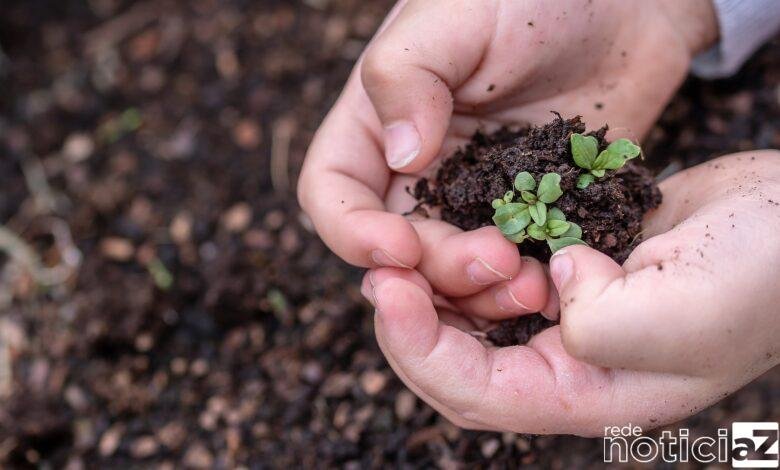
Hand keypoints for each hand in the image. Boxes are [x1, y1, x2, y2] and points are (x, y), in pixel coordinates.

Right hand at [299, 0, 717, 316]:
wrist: (625, 4)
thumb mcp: (456, 15)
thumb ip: (408, 77)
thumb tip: (399, 158)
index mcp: (380, 123)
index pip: (333, 193)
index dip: (352, 232)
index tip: (399, 248)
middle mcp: (421, 169)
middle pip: (399, 249)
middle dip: (436, 269)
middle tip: (495, 261)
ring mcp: (477, 197)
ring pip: (454, 272)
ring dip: (482, 292)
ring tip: (532, 283)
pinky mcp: (532, 214)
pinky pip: (517, 265)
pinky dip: (529, 285)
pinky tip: (558, 281)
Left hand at [363, 151, 779, 435]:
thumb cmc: (760, 275)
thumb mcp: (681, 313)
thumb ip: (600, 322)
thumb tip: (552, 284)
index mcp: (590, 395)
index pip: (477, 393)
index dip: (420, 349)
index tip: (387, 291)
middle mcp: (571, 365)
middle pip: (461, 363)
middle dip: (412, 322)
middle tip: (379, 270)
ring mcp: (570, 318)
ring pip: (475, 319)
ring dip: (438, 289)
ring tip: (407, 249)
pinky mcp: (573, 272)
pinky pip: (502, 276)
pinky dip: (472, 259)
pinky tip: (454, 231)